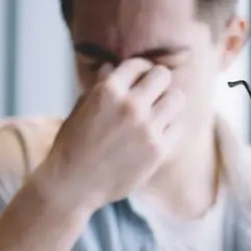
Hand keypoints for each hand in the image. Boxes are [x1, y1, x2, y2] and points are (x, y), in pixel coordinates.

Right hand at [36, 58, 184, 212]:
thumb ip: (100, 85)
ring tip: (158, 112)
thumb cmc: (73, 144)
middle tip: (152, 94)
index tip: (138, 81)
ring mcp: (147, 128)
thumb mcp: (81, 107)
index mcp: (108, 90)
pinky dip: (169, 128)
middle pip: (163, 76)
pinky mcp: (158, 150)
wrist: (73, 185)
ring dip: (168, 103)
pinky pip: (177, 127)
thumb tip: (112, 66)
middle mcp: (130, 105)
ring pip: (177, 99)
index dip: (139, 72)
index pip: (139, 65)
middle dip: (157, 82)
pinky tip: (156, 134)